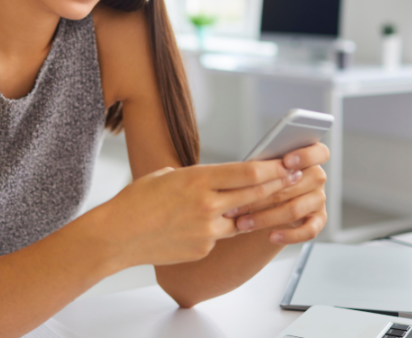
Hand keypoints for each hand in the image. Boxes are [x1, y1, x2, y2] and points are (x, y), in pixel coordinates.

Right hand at [93, 160, 303, 267]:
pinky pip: (220, 236)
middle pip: (254, 194)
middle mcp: (206, 204)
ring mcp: (206, 230)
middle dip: (277, 186)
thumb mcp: (167, 176)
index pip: (247, 173)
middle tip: (294, 179)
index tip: (287, 163)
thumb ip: (196, 177)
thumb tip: (217, 179)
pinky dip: (220, 228)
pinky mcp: (203, 248)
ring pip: (242, 219)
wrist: (118, 235)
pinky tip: (207, 223)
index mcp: (197, 179)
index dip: (272, 169)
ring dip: (253, 210)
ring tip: (264, 202)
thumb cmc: (137, 201)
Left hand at [227, 142, 329, 244]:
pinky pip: (309, 230)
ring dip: (265, 217)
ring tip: (242, 223)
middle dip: (262, 194)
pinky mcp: (318, 220)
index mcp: (309, 156)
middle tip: (237, 201)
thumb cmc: (263, 178)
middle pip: (296, 184)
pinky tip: (271, 236)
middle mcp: (317, 176)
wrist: (267, 203)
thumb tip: (249, 166)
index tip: (285, 162)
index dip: (305, 156)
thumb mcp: (262, 167)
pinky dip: (289, 235)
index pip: (320, 152)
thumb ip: (264, 164)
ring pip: (295, 209)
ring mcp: (319, 198)